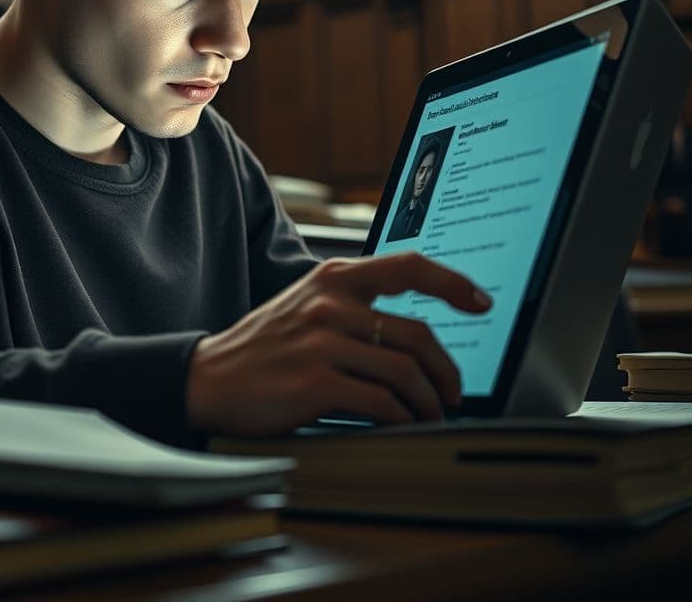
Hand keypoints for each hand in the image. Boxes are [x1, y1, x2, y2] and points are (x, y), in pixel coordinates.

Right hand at [185, 252, 491, 436]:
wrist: (211, 377)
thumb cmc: (265, 346)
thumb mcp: (307, 304)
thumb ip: (355, 305)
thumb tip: (414, 333)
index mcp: (333, 277)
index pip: (409, 267)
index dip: (453, 284)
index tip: (481, 302)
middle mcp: (331, 303)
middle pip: (417, 334)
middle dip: (447, 370)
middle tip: (453, 391)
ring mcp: (322, 341)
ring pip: (405, 372)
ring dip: (428, 402)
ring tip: (429, 415)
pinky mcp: (315, 381)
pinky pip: (381, 403)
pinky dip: (402, 419)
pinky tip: (401, 424)